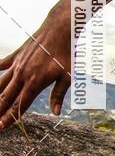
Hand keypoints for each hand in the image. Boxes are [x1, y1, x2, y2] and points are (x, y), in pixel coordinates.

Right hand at [0, 13, 71, 130]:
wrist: (60, 28)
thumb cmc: (67, 52)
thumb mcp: (67, 75)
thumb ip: (59, 94)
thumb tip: (55, 112)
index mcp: (35, 82)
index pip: (19, 105)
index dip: (9, 118)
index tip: (1, 128)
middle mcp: (23, 74)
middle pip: (6, 97)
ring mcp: (17, 64)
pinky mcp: (16, 55)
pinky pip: (1, 64)